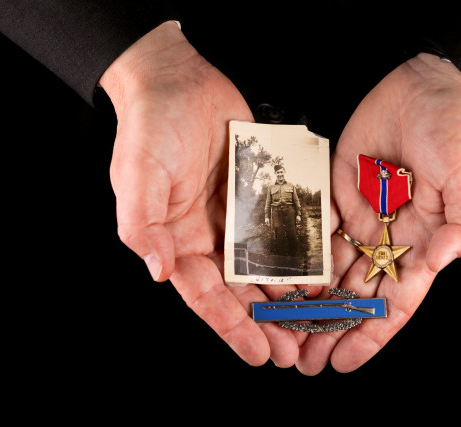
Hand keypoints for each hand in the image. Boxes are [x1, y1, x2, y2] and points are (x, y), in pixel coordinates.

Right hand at [99, 21, 300, 366]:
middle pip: (240, 291)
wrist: (177, 80)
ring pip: (267, 268)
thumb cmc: (149, 127)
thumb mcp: (137, 176)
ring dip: (288, 297)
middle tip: (294, 352)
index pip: (205, 296)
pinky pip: (283, 231)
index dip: (231, 327)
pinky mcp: (260, 196)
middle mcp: (210, 236)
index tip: (257, 355)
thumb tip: (158, 272)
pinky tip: (322, 275)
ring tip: (314, 325)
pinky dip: (301, 255)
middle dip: (265, 323)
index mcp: (177, 240)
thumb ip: (143, 226)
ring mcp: (237, 217)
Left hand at [296, 53, 460, 373]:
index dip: (371, 335)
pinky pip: (314, 230)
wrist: (427, 82)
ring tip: (284, 331)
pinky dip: (298, 258)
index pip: (394, 303)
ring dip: (310, 302)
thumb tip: (438, 262)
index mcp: (422, 244)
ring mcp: (360, 216)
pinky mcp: (334, 190)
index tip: (344, 362)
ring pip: (330, 270)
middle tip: (304, 360)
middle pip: (356, 294)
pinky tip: (277, 282)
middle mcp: (388, 238)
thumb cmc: (457, 131)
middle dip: (332, 328)